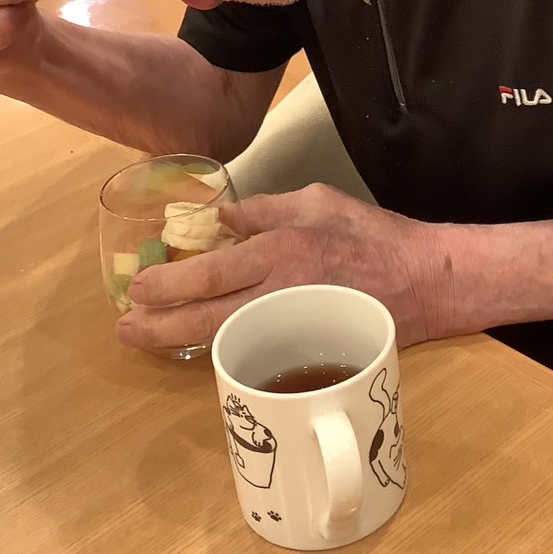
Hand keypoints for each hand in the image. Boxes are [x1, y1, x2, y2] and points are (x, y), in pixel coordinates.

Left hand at [118, 184, 449, 352]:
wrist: (427, 281)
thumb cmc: (374, 237)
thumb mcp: (318, 201)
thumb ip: (266, 209)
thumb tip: (221, 221)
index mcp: (283, 250)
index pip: (211, 272)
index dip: (168, 285)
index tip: (138, 289)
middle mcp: (282, 293)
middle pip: (206, 319)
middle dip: (159, 327)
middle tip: (125, 329)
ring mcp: (295, 327)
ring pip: (224, 341)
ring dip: (179, 343)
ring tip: (147, 340)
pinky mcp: (309, 350)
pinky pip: (256, 352)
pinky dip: (221, 350)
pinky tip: (198, 349)